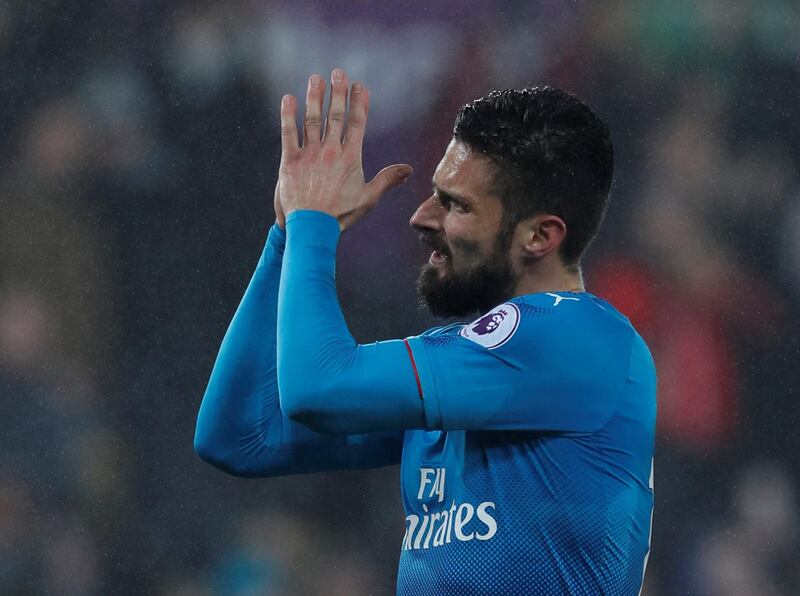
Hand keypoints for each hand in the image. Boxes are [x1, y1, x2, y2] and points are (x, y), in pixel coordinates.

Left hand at [277, 69, 412, 231]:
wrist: (312, 229)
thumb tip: (409, 169)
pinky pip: (288, 133)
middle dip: (338, 93)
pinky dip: (288, 115)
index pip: (357, 124)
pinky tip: (288, 98)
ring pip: (312, 119)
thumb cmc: (341, 215)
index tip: (360, 86)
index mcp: (350, 158)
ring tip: (316, 79)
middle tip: (338, 73)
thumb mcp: (368, 198)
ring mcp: (310, 155)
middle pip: (336, 116)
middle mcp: (331, 152)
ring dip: (315, 97)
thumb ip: (387, 179)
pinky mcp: (290, 161)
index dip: (359, 103)